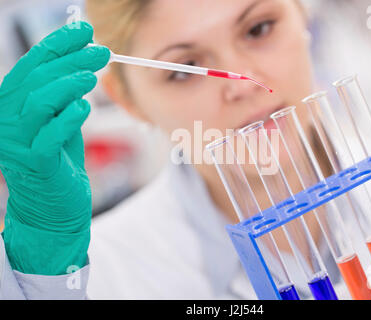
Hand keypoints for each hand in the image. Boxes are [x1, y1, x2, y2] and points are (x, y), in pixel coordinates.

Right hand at [0, 21, 109, 273]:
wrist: (54, 205)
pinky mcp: (35, 162)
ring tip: (94, 76)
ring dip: (70, 83)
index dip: (58, 44)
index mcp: (12, 104)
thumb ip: (65, 91)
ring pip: (40, 100)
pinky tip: (85, 107)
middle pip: (38, 78)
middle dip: (72, 60)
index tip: (84, 29)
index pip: (33, 65)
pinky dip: (69, 116)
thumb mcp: (61, 118)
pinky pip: (50, 134)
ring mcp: (18, 143)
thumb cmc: (59, 158)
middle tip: (102, 52)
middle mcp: (7, 120)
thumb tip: (82, 54)